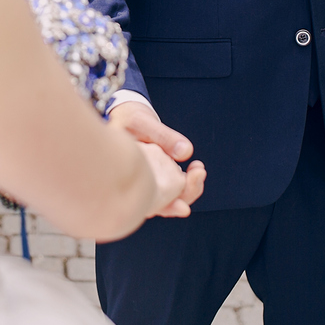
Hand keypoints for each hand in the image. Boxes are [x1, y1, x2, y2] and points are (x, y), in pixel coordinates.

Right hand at [110, 101, 204, 216]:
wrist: (125, 116)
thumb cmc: (127, 120)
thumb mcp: (141, 122)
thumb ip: (163, 136)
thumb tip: (185, 152)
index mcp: (125, 176)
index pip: (148, 203)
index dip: (167, 208)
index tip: (185, 208)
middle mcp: (136, 184)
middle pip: (163, 204)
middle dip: (185, 194)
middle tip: (199, 172)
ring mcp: (148, 180)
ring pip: (170, 196)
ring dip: (189, 187)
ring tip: (198, 169)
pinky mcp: (157, 174)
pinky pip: (173, 185)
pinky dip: (186, 180)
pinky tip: (195, 169)